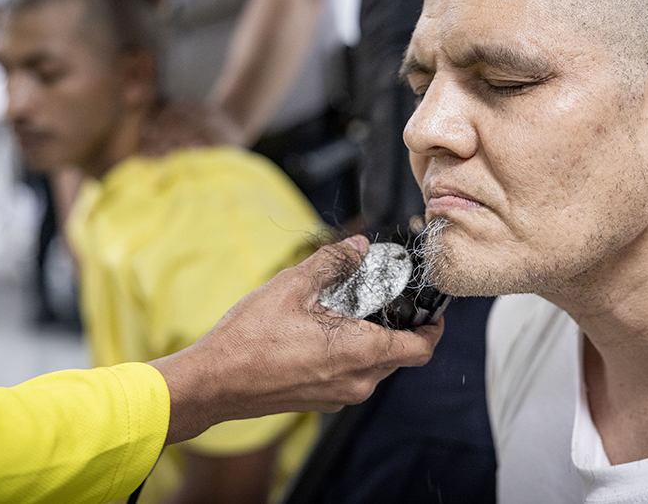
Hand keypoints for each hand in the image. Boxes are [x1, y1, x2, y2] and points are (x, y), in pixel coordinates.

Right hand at [151, 236, 442, 444]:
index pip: (422, 348)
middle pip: (399, 356)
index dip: (433, 326)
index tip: (430, 308)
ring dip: (371, 340)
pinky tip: (322, 331)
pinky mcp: (321, 401)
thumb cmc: (250, 338)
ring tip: (344, 310)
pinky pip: (351, 376)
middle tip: (381, 296)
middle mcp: (357, 382)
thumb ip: (334, 261)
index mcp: (361, 353)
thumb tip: (360, 246)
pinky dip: (350, 354)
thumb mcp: (295, 285)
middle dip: (397, 326)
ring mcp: (338, 396)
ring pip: (375, 367)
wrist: (213, 382)